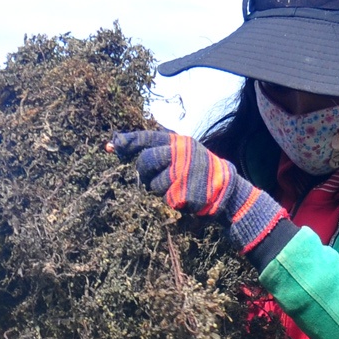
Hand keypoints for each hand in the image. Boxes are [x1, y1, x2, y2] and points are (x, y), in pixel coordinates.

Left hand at [107, 130, 284, 254]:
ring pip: (152, 184)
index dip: (127, 142)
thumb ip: (159, 147)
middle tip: (154, 176)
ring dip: (159, 189)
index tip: (111, 145)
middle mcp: (180, 154)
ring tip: (178, 186)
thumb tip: (119, 142)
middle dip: (145, 172)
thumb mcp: (185, 152)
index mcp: (179, 142)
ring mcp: (182, 173)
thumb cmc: (200, 171)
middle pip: (144, 162)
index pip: (147, 138)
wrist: (227, 191)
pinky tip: (185, 196)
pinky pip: (165, 198)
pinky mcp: (182, 192)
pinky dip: (171, 200)